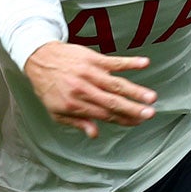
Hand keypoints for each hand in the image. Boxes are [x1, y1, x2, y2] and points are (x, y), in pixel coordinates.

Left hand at [23, 42, 156, 137]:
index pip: (104, 115)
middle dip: (132, 109)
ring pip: (116, 84)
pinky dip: (130, 63)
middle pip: (112, 101)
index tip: (138, 122)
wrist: (39, 58)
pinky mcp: (92, 58)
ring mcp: (89, 73)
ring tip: (151, 97)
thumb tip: (94, 133)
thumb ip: (77, 122)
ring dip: (135, 91)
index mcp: (75, 105)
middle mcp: (83, 89)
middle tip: (149, 114)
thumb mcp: (56, 111)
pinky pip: (114, 61)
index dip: (122, 120)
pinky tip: (145, 63)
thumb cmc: (48, 86)